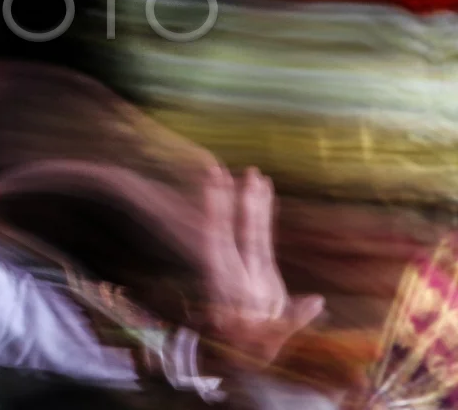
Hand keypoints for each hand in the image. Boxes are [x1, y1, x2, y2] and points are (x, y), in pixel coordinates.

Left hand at [200, 166, 323, 369]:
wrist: (244, 363)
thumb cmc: (253, 350)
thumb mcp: (269, 338)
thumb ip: (290, 320)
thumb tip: (315, 300)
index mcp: (230, 281)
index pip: (220, 238)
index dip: (218, 210)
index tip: (216, 183)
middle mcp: (234, 270)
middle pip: (230, 228)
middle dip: (231, 198)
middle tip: (231, 168)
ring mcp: (245, 271)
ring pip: (245, 232)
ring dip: (249, 204)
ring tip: (254, 175)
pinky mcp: (257, 275)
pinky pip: (257, 242)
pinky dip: (261, 219)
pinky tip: (266, 198)